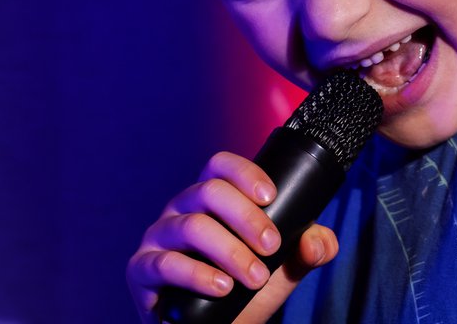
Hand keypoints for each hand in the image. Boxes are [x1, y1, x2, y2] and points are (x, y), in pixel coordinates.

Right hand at [126, 150, 338, 323]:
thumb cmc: (248, 289)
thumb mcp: (286, 267)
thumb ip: (312, 248)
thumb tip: (315, 241)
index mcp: (211, 198)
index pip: (220, 166)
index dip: (245, 173)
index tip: (272, 197)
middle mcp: (181, 209)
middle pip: (209, 191)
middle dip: (246, 217)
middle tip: (272, 247)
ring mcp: (158, 237)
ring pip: (191, 226)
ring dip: (230, 251)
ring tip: (255, 276)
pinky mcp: (141, 270)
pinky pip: (163, 264)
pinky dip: (197, 274)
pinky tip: (222, 287)